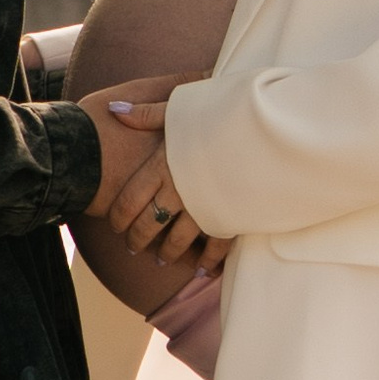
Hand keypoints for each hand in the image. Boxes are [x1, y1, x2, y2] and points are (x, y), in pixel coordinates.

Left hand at [85, 88, 217, 270]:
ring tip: (162, 261)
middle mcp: (179, 190)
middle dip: (138, 240)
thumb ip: (147, 114)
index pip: (130, 200)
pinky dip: (208, 261)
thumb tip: (114, 110)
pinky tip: (202, 270)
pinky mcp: (230, 216)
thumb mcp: (180, 109)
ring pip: (178, 240)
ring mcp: (204, 206)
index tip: (115, 226)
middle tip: (133, 248)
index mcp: (163, 165)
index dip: (119, 218)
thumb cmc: (220, 112)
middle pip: (149, 224)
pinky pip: (215, 246)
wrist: (264, 127)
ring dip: (168, 253)